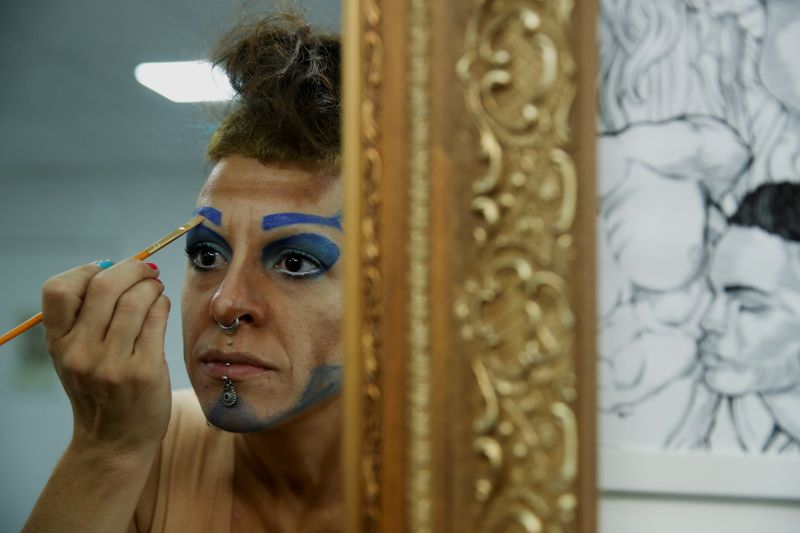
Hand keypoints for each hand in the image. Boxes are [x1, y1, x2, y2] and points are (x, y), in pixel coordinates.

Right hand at [41, 258, 171, 454]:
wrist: (115, 441)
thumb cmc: (100, 389)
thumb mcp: (76, 355)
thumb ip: (86, 316)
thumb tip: (115, 267)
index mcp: (58, 344)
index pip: (58, 289)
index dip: (86, 270)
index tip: (106, 271)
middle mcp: (80, 352)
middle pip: (105, 286)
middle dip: (131, 269)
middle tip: (144, 271)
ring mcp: (112, 363)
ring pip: (136, 300)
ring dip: (151, 286)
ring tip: (154, 289)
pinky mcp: (144, 371)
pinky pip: (157, 319)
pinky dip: (161, 304)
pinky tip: (160, 308)